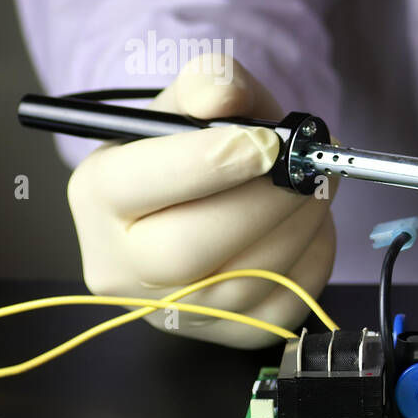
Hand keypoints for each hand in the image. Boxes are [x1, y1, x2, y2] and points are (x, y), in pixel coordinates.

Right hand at [67, 55, 336, 347]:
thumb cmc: (198, 147)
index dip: (210, 164)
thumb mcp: (195, 100)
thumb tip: (222, 98)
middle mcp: (121, 265)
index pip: (137, 189)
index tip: (269, 141)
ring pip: (244, 282)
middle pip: (186, 252)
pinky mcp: (225, 335)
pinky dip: (312, 258)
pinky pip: (282, 305)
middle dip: (264, 204)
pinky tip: (311, 224)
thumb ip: (209, 83)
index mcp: (98, 195)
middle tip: (309, 168)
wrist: (209, 198)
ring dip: (301, 226)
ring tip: (319, 185)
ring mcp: (173, 311)